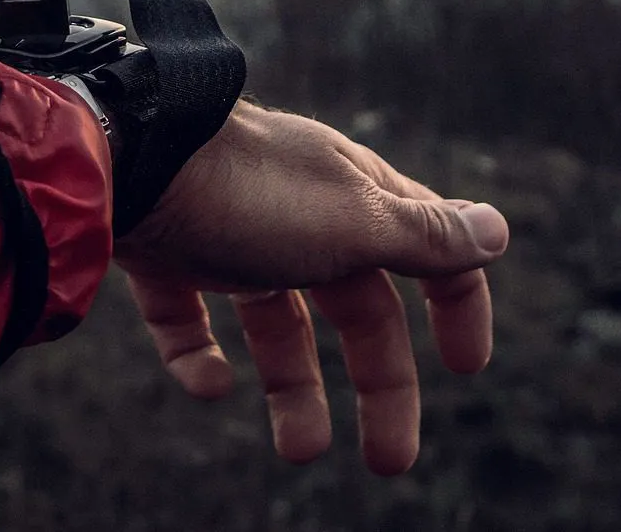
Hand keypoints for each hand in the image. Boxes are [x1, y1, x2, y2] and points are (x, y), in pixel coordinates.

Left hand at [113, 100, 508, 474]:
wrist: (123, 157)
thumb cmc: (249, 191)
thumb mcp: (352, 221)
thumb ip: (422, 236)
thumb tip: (497, 230)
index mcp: (352, 195)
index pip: (425, 249)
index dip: (456, 304)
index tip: (466, 368)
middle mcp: (296, 211)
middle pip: (355, 304)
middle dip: (380, 383)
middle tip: (390, 462)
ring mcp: (227, 230)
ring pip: (275, 319)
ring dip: (294, 386)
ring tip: (299, 452)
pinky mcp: (165, 250)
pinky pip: (189, 314)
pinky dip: (202, 355)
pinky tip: (209, 384)